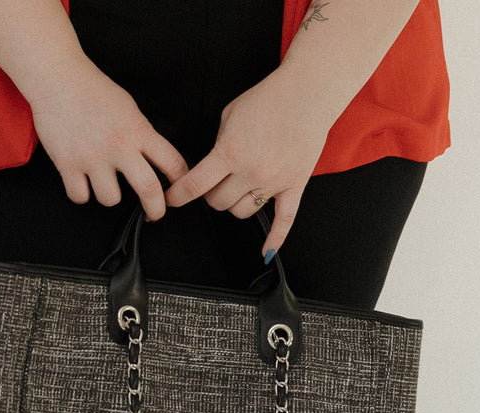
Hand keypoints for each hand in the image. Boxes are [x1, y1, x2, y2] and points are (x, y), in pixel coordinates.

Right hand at [29, 59, 188, 221]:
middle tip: (154, 214)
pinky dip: (81, 193)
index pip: (172, 162)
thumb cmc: (93, 90)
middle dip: (156, 209)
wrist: (57, 78)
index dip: (181, 181)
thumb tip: (153, 159)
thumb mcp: (128, 107)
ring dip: (109, 195)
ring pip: (110, 199)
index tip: (177, 190)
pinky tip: (82, 181)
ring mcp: (93, 157)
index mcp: (138, 130)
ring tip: (103, 182)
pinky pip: (80, 197)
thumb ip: (141, 134)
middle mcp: (118, 146)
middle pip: (148, 190)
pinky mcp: (68, 164)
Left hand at [164, 69, 330, 255]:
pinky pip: (284, 221)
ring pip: (242, 212)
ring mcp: (274, 181)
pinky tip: (266, 253)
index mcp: (230, 153)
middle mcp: (251, 171)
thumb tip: (210, 167)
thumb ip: (218, 146)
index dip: (178, 195)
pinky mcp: (295, 186)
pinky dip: (275, 239)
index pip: (194, 186)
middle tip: (213, 184)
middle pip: (218, 203)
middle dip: (210, 195)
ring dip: (234, 204)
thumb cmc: (269, 98)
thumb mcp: (230, 115)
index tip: (171, 199)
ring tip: (237, 190)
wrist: (308, 91)